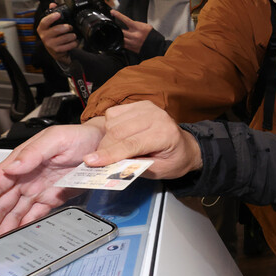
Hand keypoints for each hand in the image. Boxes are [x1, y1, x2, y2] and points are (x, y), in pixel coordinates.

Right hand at [0, 121, 107, 249]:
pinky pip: (34, 216)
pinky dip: (23, 228)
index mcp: (21, 163)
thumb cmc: (79, 137)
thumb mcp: (56, 139)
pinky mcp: (52, 199)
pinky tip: (14, 239)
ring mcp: (37, 190)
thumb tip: (13, 167)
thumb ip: (35, 153)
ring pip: (12, 214)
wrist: (103, 144)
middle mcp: (25, 179)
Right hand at [36, 3, 77, 66]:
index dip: (51, 17)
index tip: (58, 14)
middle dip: (67, 27)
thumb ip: (52, 14)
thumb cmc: (54, 36)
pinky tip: (74, 42)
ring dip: (72, 36)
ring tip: (73, 35)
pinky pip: (69, 45)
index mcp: (41, 28)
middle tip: (70, 27)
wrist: (56, 52)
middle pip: (57, 30)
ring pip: (65, 38)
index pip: (44, 22)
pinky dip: (74, 43)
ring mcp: (50, 44)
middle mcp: (44, 37)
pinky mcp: (57, 51)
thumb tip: (52, 4)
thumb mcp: (51, 26)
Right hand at [86, 102, 202, 178]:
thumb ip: (135, 167)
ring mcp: (148, 107)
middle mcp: (157, 116)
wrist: (185, 146)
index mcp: (164, 134)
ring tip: (115, 150)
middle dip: (104, 148)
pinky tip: (120, 136)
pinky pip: (114, 113)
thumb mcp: (158, 171)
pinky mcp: (140, 104)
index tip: (90, 162)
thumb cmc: (173, 160)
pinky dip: (111, 126)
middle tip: (98, 161)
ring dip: (107, 138)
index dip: (109, 154)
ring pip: (113, 122)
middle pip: (118, 131)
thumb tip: (109, 165)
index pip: (131, 144)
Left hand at [111, 9, 151, 54]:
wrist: (157, 46)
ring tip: (117, 33)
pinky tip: (120, 39)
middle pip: (121, 30)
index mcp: (138, 28)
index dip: (118, 15)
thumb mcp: (145, 26)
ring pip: (120, 38)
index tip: (112, 12)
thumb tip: (127, 23)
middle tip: (114, 25)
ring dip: (118, 35)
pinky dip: (120, 41)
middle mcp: (135, 35)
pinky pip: (123, 45)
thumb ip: (135, 24)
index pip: (126, 20)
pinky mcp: (132, 48)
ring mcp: (133, 43)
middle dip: (117, 27)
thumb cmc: (151, 35)